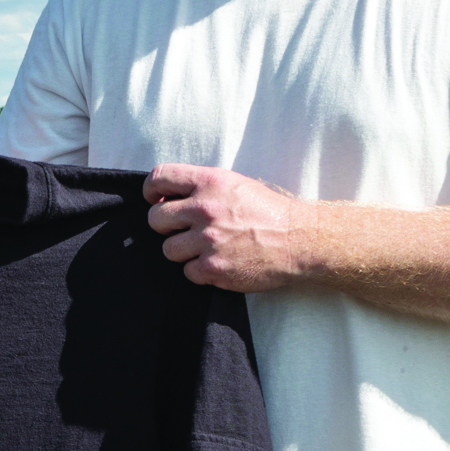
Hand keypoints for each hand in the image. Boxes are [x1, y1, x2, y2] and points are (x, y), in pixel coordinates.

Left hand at [144, 163, 310, 292]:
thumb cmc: (267, 211)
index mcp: (209, 182)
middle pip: (155, 219)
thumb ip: (201, 187)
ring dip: (183, 251)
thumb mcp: (234, 184)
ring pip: (168, 249)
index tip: (155, 199)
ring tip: (205, 248)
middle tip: (182, 229)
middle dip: (165, 225)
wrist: (298, 240)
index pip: (159, 178)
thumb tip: (167, 198)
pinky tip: (217, 262)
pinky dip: (199, 271)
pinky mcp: (214, 268)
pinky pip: (187, 272)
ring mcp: (208, 240)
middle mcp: (204, 209)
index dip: (151, 190)